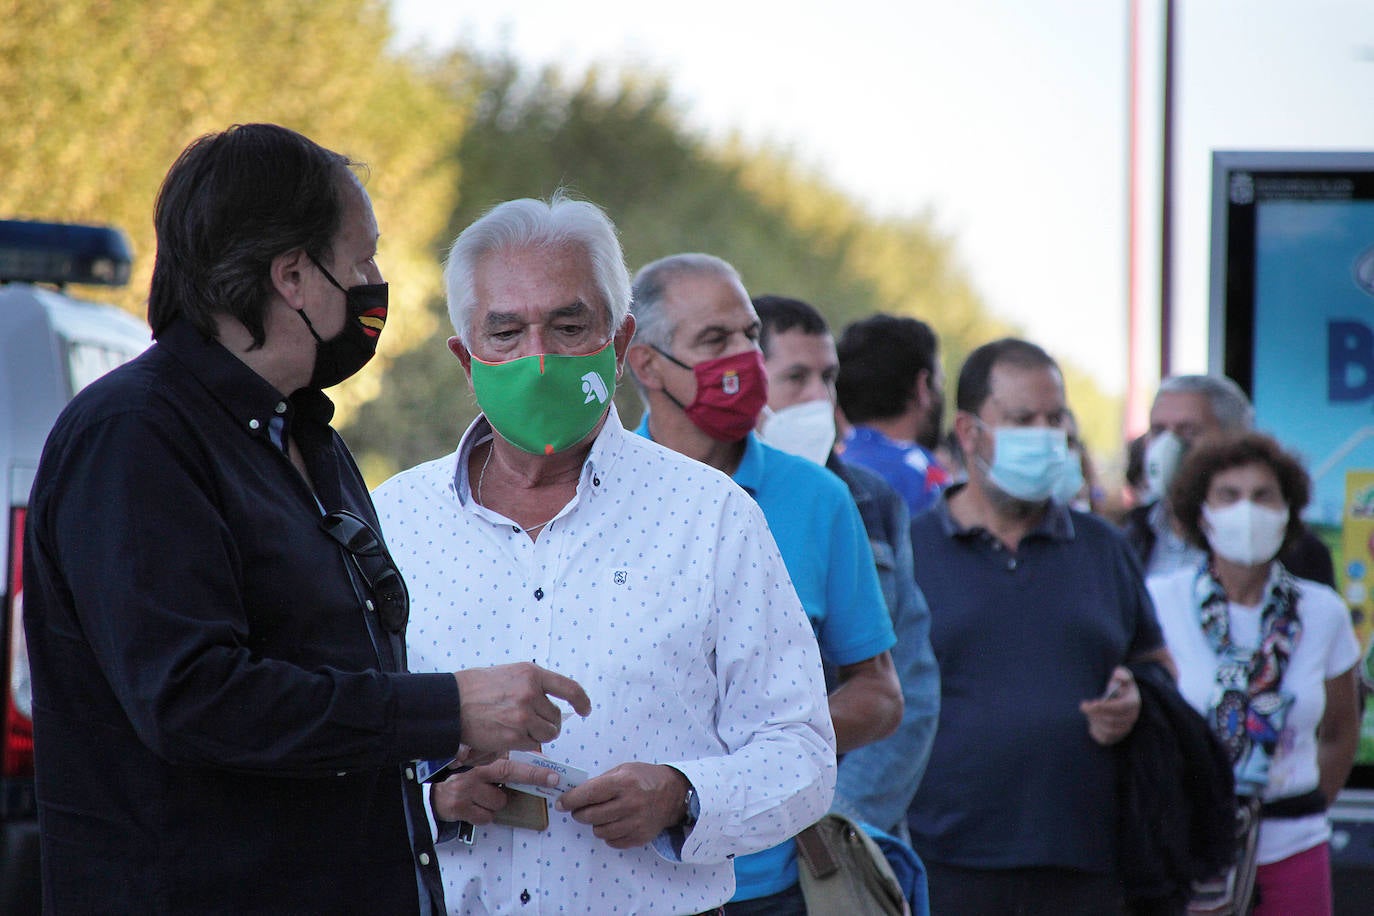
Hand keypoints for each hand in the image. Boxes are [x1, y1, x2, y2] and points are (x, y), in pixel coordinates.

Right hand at [431, 757, 560, 823]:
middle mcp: (476, 774)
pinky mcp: (460, 808)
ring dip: (495, 806)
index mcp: (483, 765)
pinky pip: (486, 818)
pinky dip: (484, 817)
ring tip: (483, 801)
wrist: (435, 798)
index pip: (511, 764)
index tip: (553, 775)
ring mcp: (467, 791)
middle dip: (532, 777)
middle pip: (508, 773)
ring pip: (499, 802)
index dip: (533, 769)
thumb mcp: (481, 773)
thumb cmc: (465, 785)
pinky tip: (474, 810)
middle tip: (550, 782)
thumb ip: (502, 769)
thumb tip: (534, 765)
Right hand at [454, 662, 591, 756]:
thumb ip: (531, 685)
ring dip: (539, 735)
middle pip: (556, 717)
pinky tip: (509, 735)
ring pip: (548, 734)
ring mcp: (523, 715)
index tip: (585, 709)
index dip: (581, 700)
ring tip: (520, 729)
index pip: (568, 688)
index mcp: (531, 674)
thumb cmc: (476, 688)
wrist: (450, 703)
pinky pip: (532, 744)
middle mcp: (530, 693)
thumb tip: (549, 703)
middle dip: (548, 723)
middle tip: (531, 722)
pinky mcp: (514, 736)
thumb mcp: (509, 674)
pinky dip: (525, 743)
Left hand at [555, 763, 688, 848]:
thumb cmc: (644, 778)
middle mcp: (629, 804)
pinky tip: (613, 824)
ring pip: (599, 831)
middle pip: (590, 816)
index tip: (561, 803)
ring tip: (601, 815)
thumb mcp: (623, 770)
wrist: (673, 795)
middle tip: (578, 810)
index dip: (571, 800)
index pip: (589, 794)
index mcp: (623, 783)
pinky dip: (608, 834)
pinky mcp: (639, 838)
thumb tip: (575, 794)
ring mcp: (635, 823)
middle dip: (579, 813)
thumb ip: (600, 782)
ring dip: (594, 824)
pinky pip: (612, 842)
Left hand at [1079, 666, 1139, 745]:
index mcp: (1133, 702)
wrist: (1119, 701)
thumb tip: (1119, 675)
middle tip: (1083, 706)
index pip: (1119, 708)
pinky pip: (1105, 739)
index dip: (1103, 707)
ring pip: (1108, 730)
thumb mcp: (1120, 677)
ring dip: (1095, 721)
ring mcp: (1125, 729)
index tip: (1089, 703)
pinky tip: (1091, 721)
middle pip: (1112, 720)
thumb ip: (1121, 673)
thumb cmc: (1118, 687)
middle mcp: (1132, 718)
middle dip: (1095, 714)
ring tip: (1088, 712)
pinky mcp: (1117, 737)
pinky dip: (1095, 731)